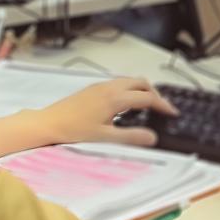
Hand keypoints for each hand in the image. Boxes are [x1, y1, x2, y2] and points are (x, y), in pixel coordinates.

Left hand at [34, 78, 177, 147]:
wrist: (47, 123)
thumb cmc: (73, 131)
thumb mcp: (105, 138)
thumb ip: (131, 137)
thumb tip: (152, 137)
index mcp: (116, 98)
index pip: (147, 97)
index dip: (163, 105)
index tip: (173, 113)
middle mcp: (109, 87)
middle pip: (141, 83)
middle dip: (155, 93)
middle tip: (161, 108)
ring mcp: (100, 86)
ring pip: (129, 81)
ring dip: (141, 90)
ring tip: (146, 106)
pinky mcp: (92, 89)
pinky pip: (118, 83)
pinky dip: (129, 90)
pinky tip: (125, 106)